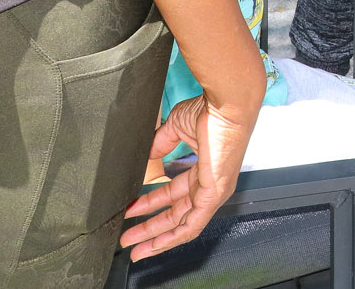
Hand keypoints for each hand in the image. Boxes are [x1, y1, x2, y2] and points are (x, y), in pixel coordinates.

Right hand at [121, 92, 257, 257]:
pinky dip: (173, 238)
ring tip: (135, 248)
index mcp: (202, 170)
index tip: (130, 210)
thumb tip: (147, 154)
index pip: (173, 195)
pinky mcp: (214, 195)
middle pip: (176, 215)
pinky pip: (193, 225)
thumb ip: (161, 143)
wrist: (225, 105)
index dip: (150, 205)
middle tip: (129, 238)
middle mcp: (209, 184)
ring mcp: (213, 192)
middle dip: (150, 228)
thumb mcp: (176, 127)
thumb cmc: (211, 110)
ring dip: (157, 239)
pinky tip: (155, 246)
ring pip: (183, 225)